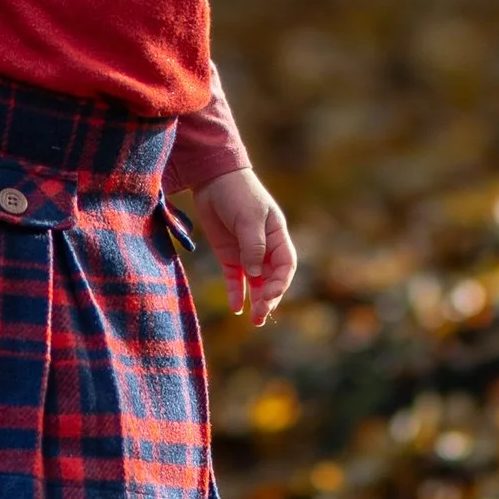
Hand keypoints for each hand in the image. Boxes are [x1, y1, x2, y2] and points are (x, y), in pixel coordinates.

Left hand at [190, 165, 295, 326]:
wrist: (212, 178)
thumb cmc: (237, 193)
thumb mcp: (248, 218)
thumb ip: (253, 246)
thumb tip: (256, 274)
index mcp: (277, 236)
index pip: (286, 266)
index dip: (281, 283)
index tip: (271, 296)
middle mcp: (265, 247)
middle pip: (272, 278)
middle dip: (270, 299)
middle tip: (261, 317)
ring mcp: (247, 252)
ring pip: (256, 282)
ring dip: (257, 301)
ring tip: (255, 320)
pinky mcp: (229, 254)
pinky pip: (236, 279)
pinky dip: (237, 293)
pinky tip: (237, 308)